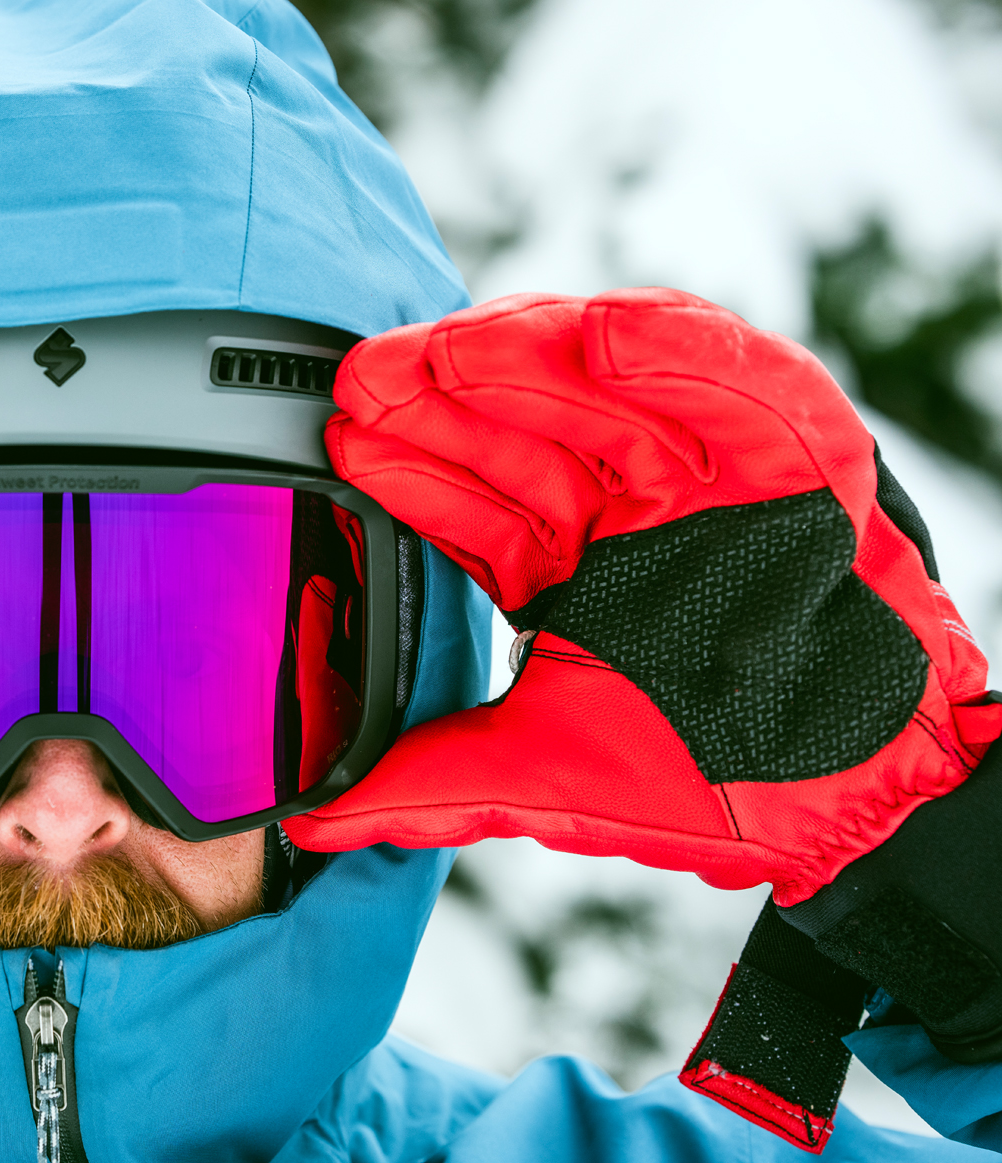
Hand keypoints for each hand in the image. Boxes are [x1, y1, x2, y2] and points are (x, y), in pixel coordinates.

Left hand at [287, 288, 995, 895]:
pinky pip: (736, 384)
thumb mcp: (546, 776)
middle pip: (523, 428)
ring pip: (608, 390)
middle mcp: (630, 509)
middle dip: (442, 399)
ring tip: (450, 350)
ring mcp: (709, 475)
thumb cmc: (711, 784)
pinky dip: (676, 355)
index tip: (339, 439)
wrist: (854, 804)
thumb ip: (426, 788)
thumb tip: (309, 825)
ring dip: (528, 359)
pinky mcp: (798, 456)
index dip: (408, 467)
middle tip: (365, 377)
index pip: (472, 499)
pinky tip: (598, 337)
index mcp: (570, 567)